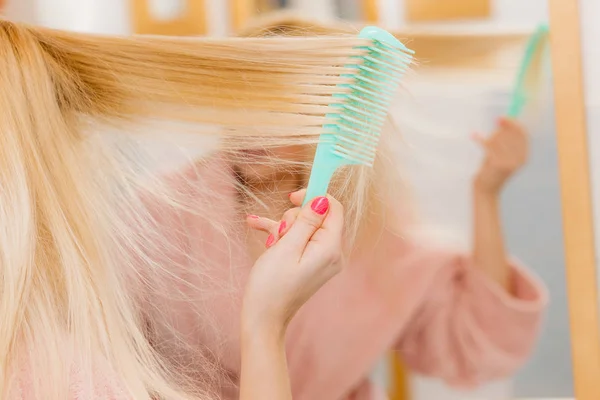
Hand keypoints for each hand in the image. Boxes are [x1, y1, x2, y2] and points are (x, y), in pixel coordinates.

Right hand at [242, 190, 343, 332]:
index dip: (314, 196)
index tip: (292, 197)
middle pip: (317, 217)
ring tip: (268, 242)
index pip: (333, 208)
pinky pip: (298, 240)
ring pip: (303, 227)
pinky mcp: (310, 263)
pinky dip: (280, 235)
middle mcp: (332, 253)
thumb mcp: (286, 247)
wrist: (263, 319)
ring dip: (282, 227)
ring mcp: (321, 259)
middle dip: (293, 219)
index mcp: (330, 248)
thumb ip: (306, 221)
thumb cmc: (271, 285)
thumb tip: (322, 200)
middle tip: (278, 236)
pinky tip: (256, 226)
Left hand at [472, 117, 528, 194]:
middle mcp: (520, 160)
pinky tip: (474, 135)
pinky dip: (480, 139)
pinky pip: (489, 146)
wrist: (486, 189)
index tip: (501, 117)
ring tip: (482, 142)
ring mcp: (510, 162)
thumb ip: (504, 140)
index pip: (523, 134)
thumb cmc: (492, 169)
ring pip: (498, 140)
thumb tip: (501, 122)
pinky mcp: (498, 164)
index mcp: (524, 156)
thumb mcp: (501, 153)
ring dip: (488, 139)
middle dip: (498, 133)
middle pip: (510, 135)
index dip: (513, 123)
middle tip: (490, 134)